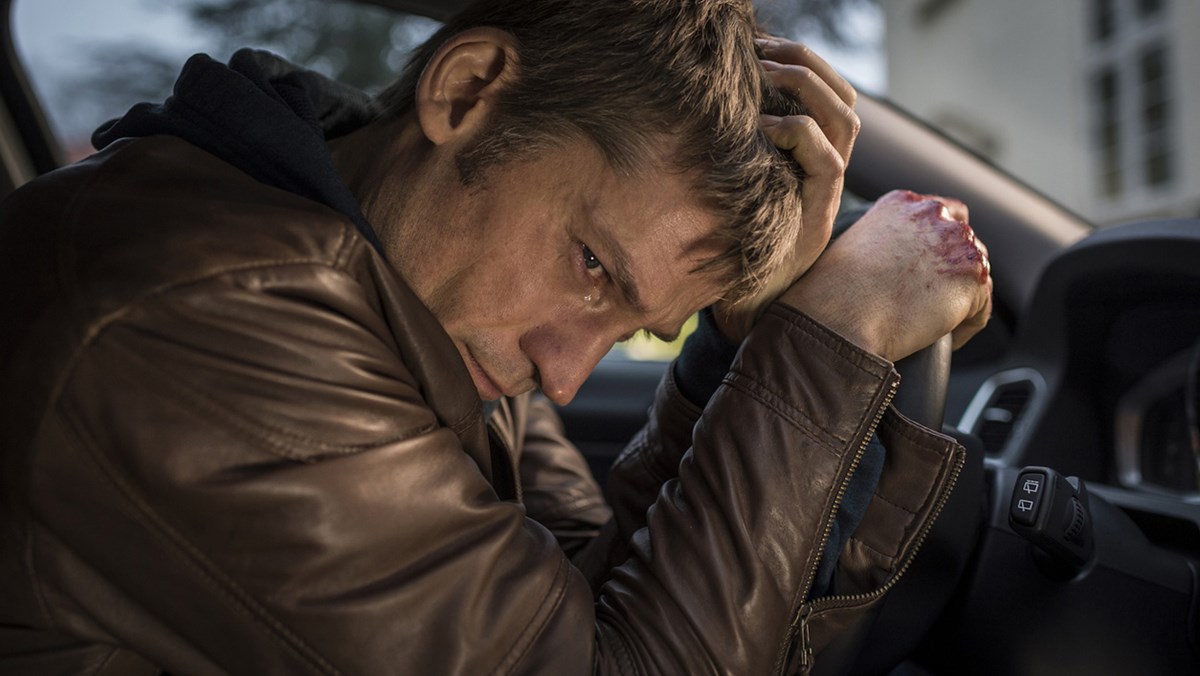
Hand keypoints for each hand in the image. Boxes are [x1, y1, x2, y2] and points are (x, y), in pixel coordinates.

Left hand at [714, 37, 859, 340]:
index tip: (761, 46)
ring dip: (805, 87)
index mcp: (810, 162)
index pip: (830, 97)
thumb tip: (704, 114)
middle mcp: (825, 174)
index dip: (804, 64)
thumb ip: (735, 155)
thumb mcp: (730, 191)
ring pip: (845, 120)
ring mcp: (826, 195)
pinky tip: (761, 126)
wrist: (744, 311)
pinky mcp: (818, 216)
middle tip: (763, 48)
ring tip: (762, 73)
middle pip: (843, 99)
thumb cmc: (727, 251)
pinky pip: (828, 161)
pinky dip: (798, 134)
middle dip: (805, 62)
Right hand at [778, 190, 992, 361]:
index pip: (944, 213)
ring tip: (934, 325)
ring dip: (960, 299)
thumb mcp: (854, 245)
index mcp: (902, 202)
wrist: (839, 318)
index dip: (940, 244)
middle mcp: (933, 214)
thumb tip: (899, 264)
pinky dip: (966, 327)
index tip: (929, 271)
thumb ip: (886, 240)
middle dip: (952, 272)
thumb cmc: (832, 293)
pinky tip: (943, 340)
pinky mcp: (972, 277)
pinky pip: (981, 308)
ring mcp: (956, 243)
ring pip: (976, 275)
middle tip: (929, 302)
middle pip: (965, 242)